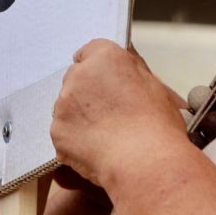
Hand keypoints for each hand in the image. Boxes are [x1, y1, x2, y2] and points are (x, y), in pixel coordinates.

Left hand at [50, 39, 190, 193]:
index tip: (104, 83)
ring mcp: (64, 104)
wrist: (145, 161)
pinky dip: (75, 142)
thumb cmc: (157, 127)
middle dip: (87, 94)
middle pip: (75, 80)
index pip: (89, 52)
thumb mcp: (155, 86)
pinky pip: (64, 134)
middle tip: (109, 115)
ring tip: (105, 137)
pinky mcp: (57, 131)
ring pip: (66, 107)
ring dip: (79, 117)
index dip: (98, 71)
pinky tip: (97, 151)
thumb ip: (132, 70)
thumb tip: (123, 67)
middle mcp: (79, 75)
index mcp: (105, 58)